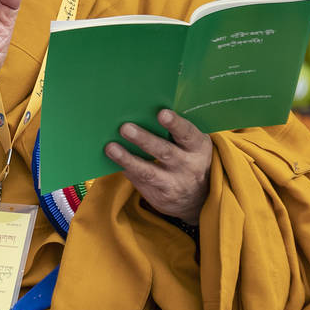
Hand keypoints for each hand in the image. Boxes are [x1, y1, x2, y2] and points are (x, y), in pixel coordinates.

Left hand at [105, 109, 211, 223]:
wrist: (197, 197)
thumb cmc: (188, 157)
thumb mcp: (191, 145)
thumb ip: (174, 131)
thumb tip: (140, 112)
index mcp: (198, 147)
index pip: (188, 134)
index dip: (175, 124)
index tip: (162, 113)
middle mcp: (189, 166)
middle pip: (165, 151)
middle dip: (144, 139)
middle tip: (125, 128)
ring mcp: (175, 183)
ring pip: (148, 171)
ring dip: (128, 158)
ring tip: (111, 147)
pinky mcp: (160, 196)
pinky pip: (140, 181)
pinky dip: (126, 169)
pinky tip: (112, 159)